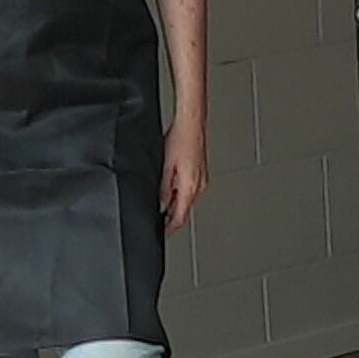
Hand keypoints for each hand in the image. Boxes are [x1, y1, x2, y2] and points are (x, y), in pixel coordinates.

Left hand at [160, 115, 208, 233]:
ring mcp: (201, 179)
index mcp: (190, 187)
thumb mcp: (165, 167)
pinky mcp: (200, 173)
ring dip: (175, 202)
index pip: (180, 216)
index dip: (170, 227)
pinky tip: (171, 185)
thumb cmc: (180, 140)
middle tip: (158, 218)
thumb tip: (162, 205)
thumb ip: (163, 189)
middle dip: (171, 215)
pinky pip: (189, 189)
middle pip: (184, 209)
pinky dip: (180, 192)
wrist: (192, 125)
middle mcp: (199, 185)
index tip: (162, 232)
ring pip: (186, 199)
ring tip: (161, 199)